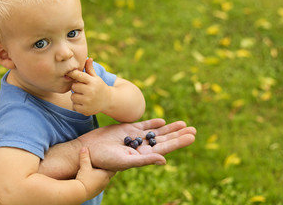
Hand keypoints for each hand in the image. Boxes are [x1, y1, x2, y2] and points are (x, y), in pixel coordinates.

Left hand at [67, 58, 110, 115]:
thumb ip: (90, 69)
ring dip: (76, 96)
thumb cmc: (99, 87)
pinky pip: (74, 105)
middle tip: (82, 88)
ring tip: (83, 96)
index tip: (70, 74)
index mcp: (93, 81)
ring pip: (73, 96)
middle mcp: (90, 91)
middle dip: (76, 87)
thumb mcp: (96, 77)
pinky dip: (77, 105)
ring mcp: (88, 101)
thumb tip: (88, 58)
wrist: (108, 101)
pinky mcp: (85, 110)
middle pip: (74, 86)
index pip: (78, 75)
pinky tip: (84, 103)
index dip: (72, 73)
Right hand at [76, 147, 114, 200]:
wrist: (79, 193)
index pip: (114, 169)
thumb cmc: (84, 179)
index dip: (112, 164)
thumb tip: (84, 148)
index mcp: (106, 175)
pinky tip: (91, 179)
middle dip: (106, 169)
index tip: (110, 160)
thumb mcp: (84, 166)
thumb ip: (84, 157)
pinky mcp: (95, 192)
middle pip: (109, 174)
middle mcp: (105, 182)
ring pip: (104, 180)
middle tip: (102, 164)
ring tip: (96, 171)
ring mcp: (101, 188)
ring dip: (101, 176)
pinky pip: (98, 185)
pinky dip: (96, 181)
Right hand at [78, 119, 195, 170]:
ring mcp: (135, 137)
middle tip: (194, 129)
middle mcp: (142, 147)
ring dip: (170, 128)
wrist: (89, 149)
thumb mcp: (126, 161)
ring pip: (156, 131)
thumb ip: (145, 160)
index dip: (179, 142)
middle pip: (164, 139)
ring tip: (184, 124)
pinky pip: (144, 125)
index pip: (165, 147)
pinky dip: (153, 123)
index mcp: (143, 156)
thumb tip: (164, 160)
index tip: (192, 136)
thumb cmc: (105, 159)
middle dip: (178, 134)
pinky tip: (162, 121)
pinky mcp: (128, 128)